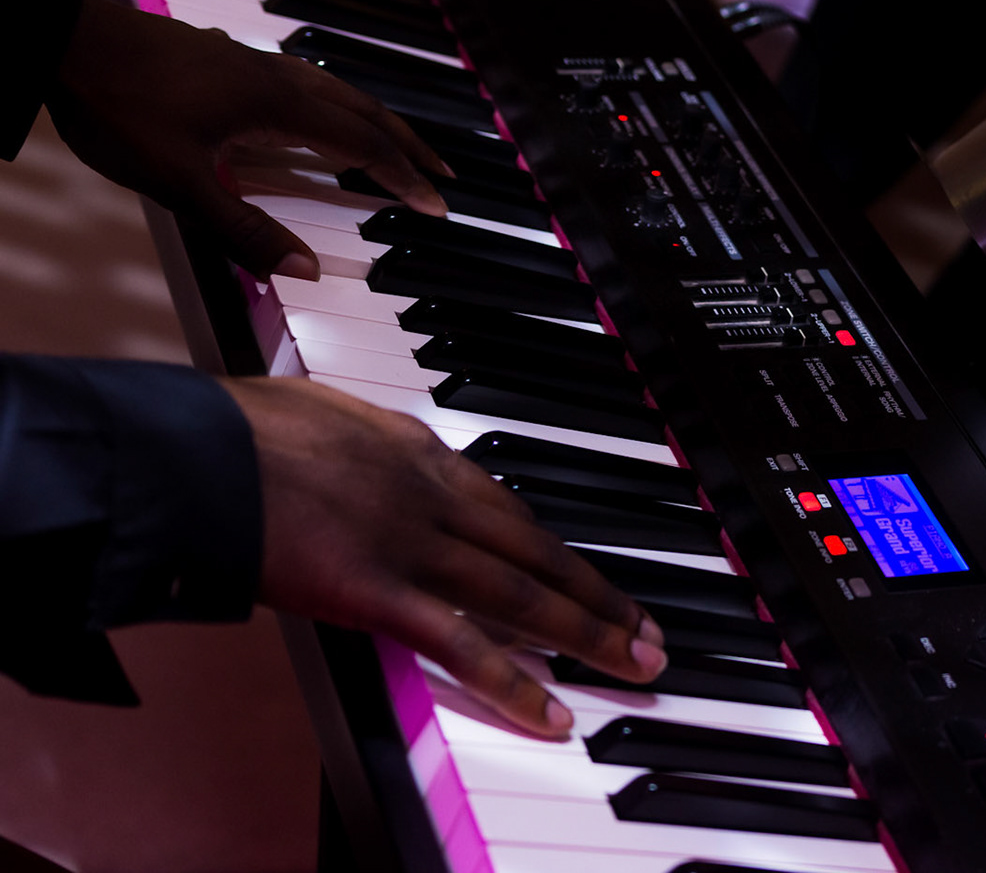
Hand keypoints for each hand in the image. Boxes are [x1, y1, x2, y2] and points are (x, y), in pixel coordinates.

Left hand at [48, 0, 451, 279]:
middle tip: (442, 171)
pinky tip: (318, 111)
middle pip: (365, 109)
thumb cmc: (119, 105)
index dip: (403, 177)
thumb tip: (308, 271)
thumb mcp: (179, 182)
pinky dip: (336, 102)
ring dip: (375, 119)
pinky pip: (306, 80)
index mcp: (278, 105)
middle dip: (409, 143)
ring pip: (338, 89)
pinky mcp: (227, 57)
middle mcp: (277, 78)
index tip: (437, 204)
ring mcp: (252, 62)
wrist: (63, 40)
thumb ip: (244, 230)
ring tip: (395, 142)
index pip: (364, 145)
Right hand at [226, 376, 667, 736]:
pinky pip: (463, 646)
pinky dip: (514, 684)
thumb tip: (338, 440)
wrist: (195, 449)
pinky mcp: (381, 593)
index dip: (550, 544)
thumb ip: (342, 438)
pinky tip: (553, 714)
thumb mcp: (309, 413)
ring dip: (589, 632)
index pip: (504, 503)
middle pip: (536, 550)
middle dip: (598, 592)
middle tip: (647, 625)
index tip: (581, 569)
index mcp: (415, 449)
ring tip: (637, 662)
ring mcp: (413, 545)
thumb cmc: (230, 428)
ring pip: (523, 594)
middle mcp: (432, 494)